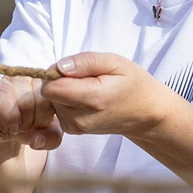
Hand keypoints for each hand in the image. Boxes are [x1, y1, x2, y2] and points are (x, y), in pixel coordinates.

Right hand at [0, 75, 61, 152]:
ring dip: (10, 121)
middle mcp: (18, 78)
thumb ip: (52, 137)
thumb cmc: (30, 127)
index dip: (43, 118)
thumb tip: (36, 140)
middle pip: (26, 99)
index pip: (45, 97)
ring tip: (12, 132)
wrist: (4, 135)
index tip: (39, 125)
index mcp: (40, 82)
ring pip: (4, 95)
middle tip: (24, 128)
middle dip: (27, 122)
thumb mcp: (47, 133)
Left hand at [40, 52, 178, 137]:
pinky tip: (85, 99)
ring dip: (64, 90)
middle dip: (60, 80)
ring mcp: (75, 127)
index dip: (55, 72)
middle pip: (49, 93)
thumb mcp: (114, 62)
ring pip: (51, 101)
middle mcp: (79, 118)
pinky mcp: (72, 130)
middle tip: (85, 77)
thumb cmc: (131, 83)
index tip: (73, 68)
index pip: (50, 88)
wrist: (144, 113)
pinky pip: (56, 109)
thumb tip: (59, 67)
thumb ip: (85, 62)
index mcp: (91, 99)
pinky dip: (66, 100)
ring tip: (89, 88)